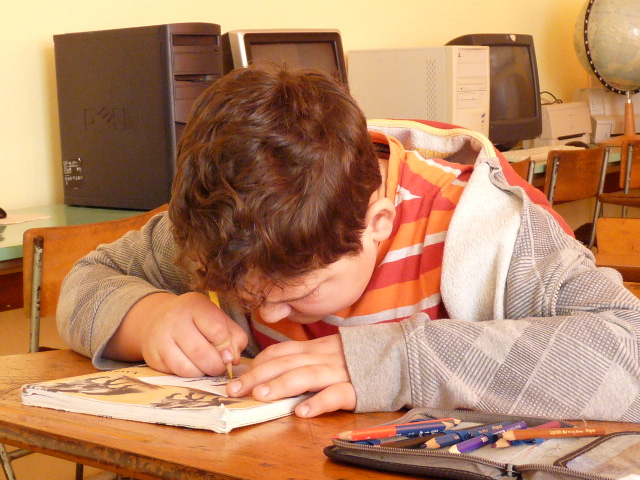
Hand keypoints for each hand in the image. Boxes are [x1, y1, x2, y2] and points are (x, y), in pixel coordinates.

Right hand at [105, 292, 247, 376]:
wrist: (157, 318)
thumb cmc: (196, 320)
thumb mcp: (218, 318)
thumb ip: (234, 336)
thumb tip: (232, 360)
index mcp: (195, 305)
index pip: (217, 329)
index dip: (227, 347)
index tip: (229, 354)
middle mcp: (174, 318)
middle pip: (201, 352)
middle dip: (216, 366)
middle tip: (220, 367)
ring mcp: (161, 337)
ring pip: (187, 367)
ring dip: (203, 373)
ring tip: (207, 368)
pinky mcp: (153, 355)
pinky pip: (175, 373)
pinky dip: (189, 375)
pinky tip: (194, 368)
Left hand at [226, 335, 355, 417]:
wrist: (401, 355)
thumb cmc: (360, 357)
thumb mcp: (329, 350)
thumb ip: (305, 357)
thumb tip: (273, 368)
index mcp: (316, 347)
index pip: (280, 351)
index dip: (258, 363)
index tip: (237, 376)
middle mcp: (323, 356)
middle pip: (285, 363)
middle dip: (257, 376)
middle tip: (234, 391)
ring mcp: (339, 371)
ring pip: (305, 375)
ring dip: (281, 386)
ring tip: (260, 397)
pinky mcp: (357, 388)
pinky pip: (336, 394)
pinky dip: (319, 402)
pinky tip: (303, 412)